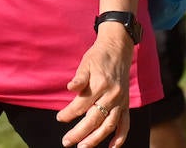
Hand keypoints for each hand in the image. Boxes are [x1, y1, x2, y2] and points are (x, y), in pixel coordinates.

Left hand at [56, 25, 134, 147]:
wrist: (118, 48)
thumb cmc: (98, 56)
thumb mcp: (85, 63)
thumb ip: (79, 78)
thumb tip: (70, 88)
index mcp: (100, 84)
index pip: (81, 105)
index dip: (68, 114)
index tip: (59, 118)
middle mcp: (112, 95)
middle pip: (94, 119)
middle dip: (79, 133)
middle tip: (66, 142)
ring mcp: (121, 101)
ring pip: (108, 125)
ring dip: (96, 139)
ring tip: (83, 147)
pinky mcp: (125, 104)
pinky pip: (125, 124)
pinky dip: (120, 138)